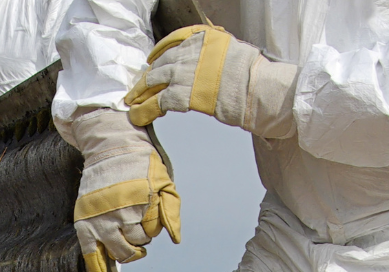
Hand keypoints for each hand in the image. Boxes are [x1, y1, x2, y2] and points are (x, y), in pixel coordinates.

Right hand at [62, 109, 180, 271]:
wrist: (110, 147)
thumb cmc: (139, 165)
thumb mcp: (164, 182)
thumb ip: (171, 211)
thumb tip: (175, 239)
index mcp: (143, 201)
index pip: (153, 231)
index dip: (152, 225)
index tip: (147, 214)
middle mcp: (121, 212)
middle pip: (137, 243)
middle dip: (140, 237)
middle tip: (135, 224)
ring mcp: (102, 219)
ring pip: (119, 250)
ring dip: (126, 249)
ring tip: (126, 237)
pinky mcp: (85, 222)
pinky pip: (91, 254)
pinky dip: (97, 270)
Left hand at [124, 25, 297, 139]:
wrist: (257, 89)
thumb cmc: (252, 76)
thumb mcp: (233, 52)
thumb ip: (214, 55)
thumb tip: (206, 63)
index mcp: (203, 37)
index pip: (173, 41)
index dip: (159, 53)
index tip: (150, 61)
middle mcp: (190, 51)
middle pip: (160, 63)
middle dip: (147, 77)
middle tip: (137, 87)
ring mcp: (184, 71)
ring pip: (153, 80)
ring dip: (140, 93)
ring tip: (131, 102)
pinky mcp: (181, 93)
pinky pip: (156, 101)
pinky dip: (144, 110)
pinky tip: (137, 116)